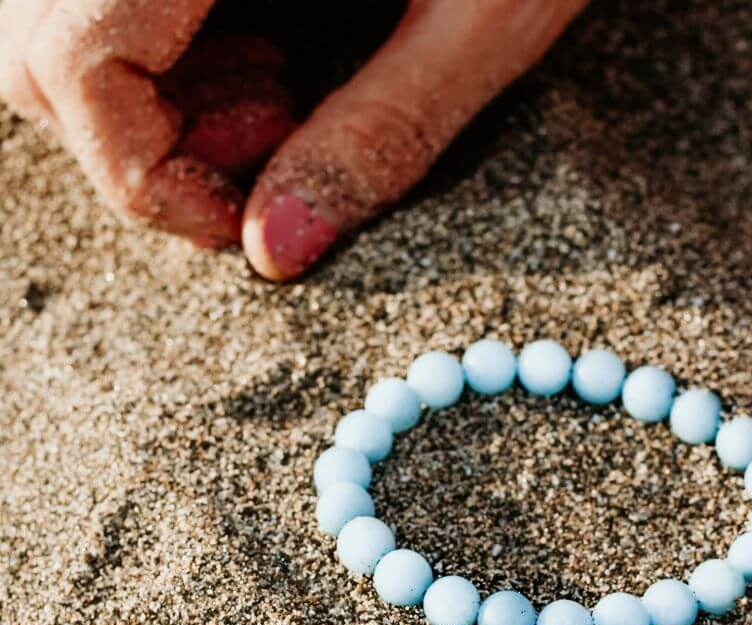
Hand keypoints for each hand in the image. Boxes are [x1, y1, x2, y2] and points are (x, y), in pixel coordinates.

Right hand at [0, 0, 585, 277]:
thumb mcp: (484, 18)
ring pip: (53, 16)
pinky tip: (258, 57)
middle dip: (138, 144)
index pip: (71, 57)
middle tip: (265, 161)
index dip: (141, 174)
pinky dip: (159, 48)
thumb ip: (381, 132)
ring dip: (143, 99)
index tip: (240, 224)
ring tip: (275, 110)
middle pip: (37, 42)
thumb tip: (278, 251)